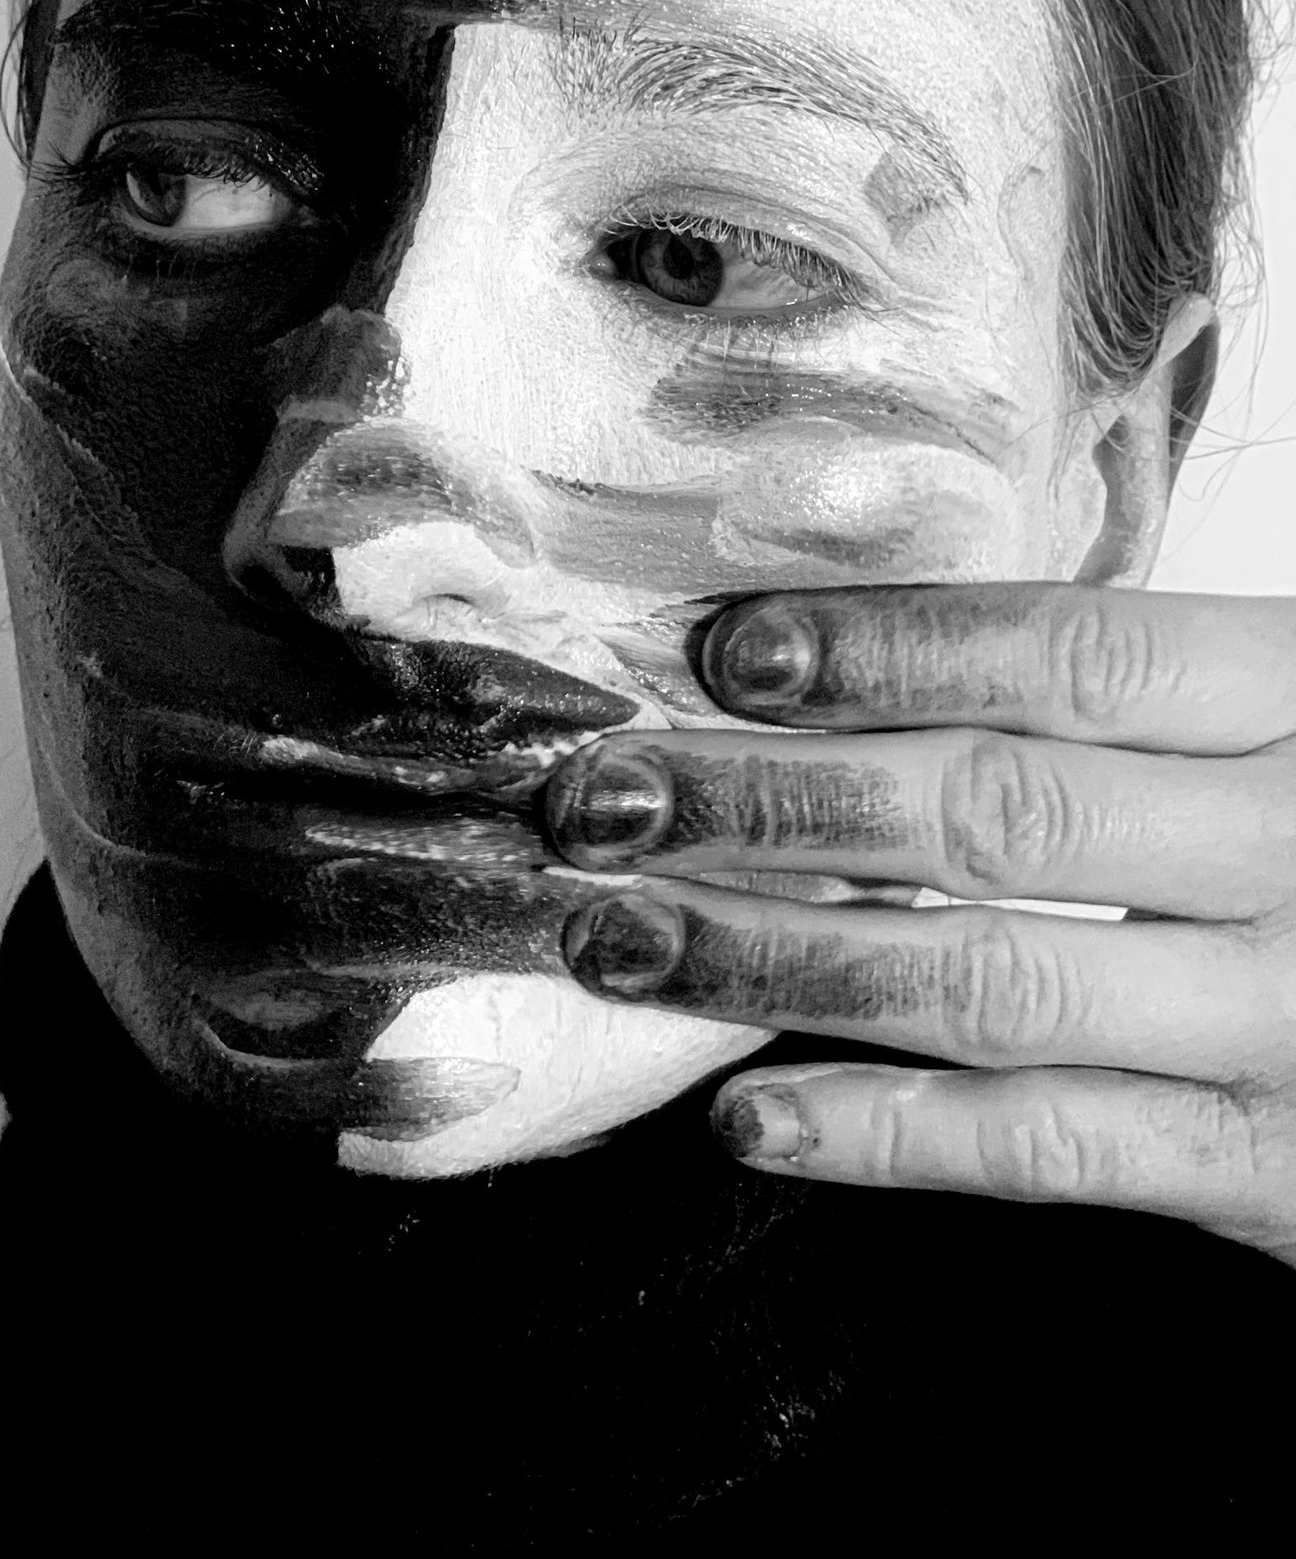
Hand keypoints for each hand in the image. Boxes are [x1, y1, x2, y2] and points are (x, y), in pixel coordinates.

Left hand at [543, 583, 1295, 1262]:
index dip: (882, 649)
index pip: (1070, 656)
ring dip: (776, 956)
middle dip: (770, 800)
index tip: (718, 647)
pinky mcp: (1287, 1176)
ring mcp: (1293, 1023)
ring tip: (618, 936)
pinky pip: (1058, 1150)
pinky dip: (891, 1135)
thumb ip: (1177, 686)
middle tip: (597, 792)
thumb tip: (900, 654)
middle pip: (994, 809)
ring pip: (991, 981)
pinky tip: (750, 1114)